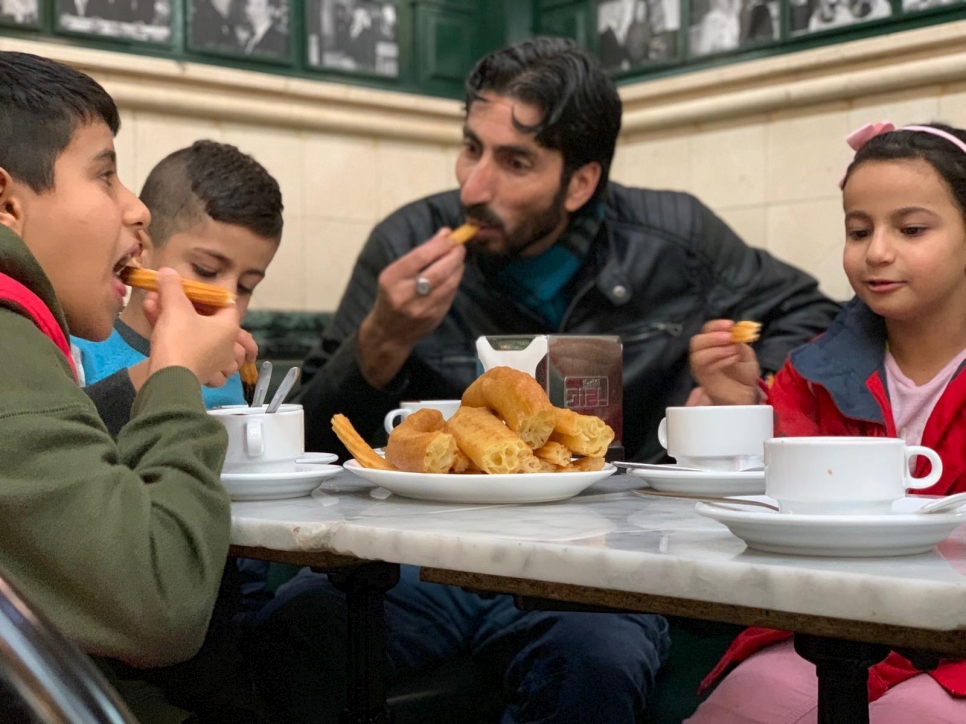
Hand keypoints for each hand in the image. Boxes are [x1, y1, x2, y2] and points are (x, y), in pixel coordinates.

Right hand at [143, 268, 244, 385]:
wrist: (168, 379)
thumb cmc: (179, 340)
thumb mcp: (174, 308)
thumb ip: (171, 287)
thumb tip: (167, 271)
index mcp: (229, 328)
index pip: (228, 306)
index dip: (210, 297)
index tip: (193, 293)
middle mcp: (228, 347)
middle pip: (223, 327)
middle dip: (197, 315)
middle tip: (180, 310)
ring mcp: (218, 365)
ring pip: (219, 349)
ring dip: (203, 340)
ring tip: (183, 330)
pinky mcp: (204, 378)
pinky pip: (206, 367)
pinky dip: (197, 359)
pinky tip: (186, 354)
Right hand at [357, 229, 464, 387]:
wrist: (389, 333)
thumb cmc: (391, 295)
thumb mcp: (396, 272)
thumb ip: (420, 253)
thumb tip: (446, 234)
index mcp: (392, 279)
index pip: (420, 257)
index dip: (440, 246)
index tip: (451, 238)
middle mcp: (405, 295)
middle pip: (438, 272)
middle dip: (453, 256)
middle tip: (460, 247)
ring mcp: (421, 309)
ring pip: (448, 285)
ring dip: (458, 269)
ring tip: (459, 259)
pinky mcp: (434, 317)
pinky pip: (450, 295)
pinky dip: (455, 282)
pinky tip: (454, 275)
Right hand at [689, 320, 760, 405]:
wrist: (746, 393)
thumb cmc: (744, 374)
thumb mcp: (746, 354)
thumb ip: (739, 344)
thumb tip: (734, 333)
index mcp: (713, 344)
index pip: (707, 330)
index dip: (716, 325)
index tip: (731, 325)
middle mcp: (703, 353)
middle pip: (696, 341)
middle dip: (713, 337)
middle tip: (729, 338)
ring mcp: (701, 367)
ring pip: (696, 354)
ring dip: (715, 349)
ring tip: (733, 350)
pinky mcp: (703, 378)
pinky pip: (703, 367)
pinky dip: (718, 359)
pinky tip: (732, 359)